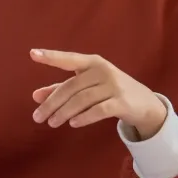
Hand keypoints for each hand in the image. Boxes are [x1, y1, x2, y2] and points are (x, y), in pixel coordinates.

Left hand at [30, 49, 167, 137]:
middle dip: (52, 103)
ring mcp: (114, 86)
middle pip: (71, 87)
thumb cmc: (109, 91)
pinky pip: (99, 110)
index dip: (51, 57)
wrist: (144, 104)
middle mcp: (102, 71)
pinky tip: (72, 123)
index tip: (32, 54)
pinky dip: (84, 117)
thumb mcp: (86, 87)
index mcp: (92, 63)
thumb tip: (35, 96)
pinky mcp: (122, 102)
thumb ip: (61, 89)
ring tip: (52, 123)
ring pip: (82, 100)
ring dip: (64, 112)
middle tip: (37, 117)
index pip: (69, 59)